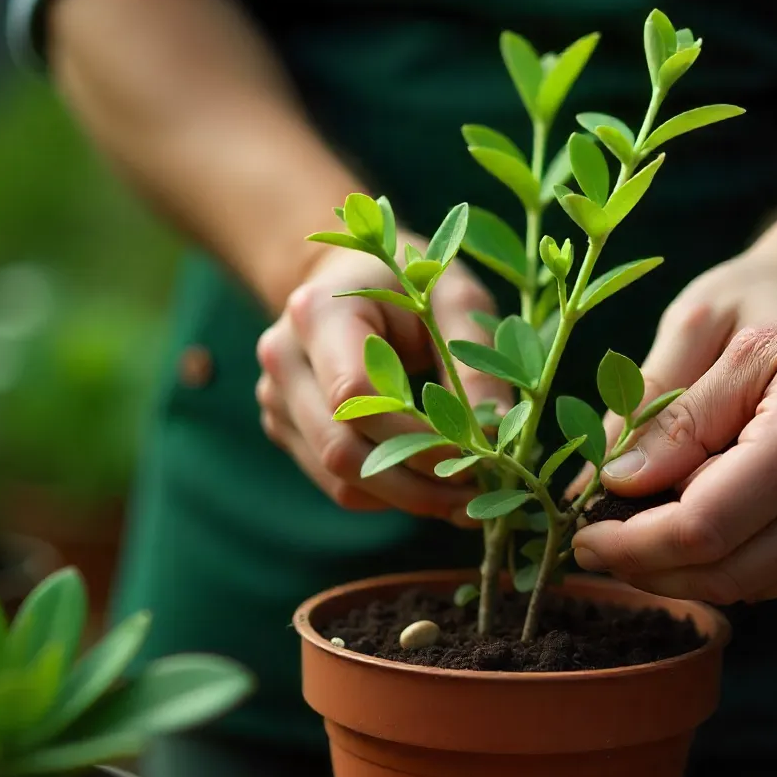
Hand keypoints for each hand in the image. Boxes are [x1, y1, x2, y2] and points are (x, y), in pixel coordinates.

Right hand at [256, 237, 508, 523]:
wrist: (345, 277)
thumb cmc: (409, 280)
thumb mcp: (454, 297)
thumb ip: (475, 359)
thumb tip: (500, 431)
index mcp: (318, 312)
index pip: (356, 395)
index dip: (416, 435)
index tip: (475, 454)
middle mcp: (285, 358)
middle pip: (342, 449)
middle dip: (417, 483)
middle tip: (480, 495)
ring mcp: (276, 398)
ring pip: (338, 478)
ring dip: (407, 499)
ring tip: (465, 498)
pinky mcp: (285, 428)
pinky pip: (336, 484)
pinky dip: (388, 495)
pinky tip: (432, 484)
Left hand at [571, 273, 776, 601]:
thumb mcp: (763, 346)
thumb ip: (684, 418)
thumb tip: (614, 479)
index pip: (693, 531)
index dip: (627, 544)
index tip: (584, 534)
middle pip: (717, 573)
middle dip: (646, 566)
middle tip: (601, 541)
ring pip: (751, 585)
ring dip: (688, 569)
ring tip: (646, 533)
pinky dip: (740, 561)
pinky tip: (715, 527)